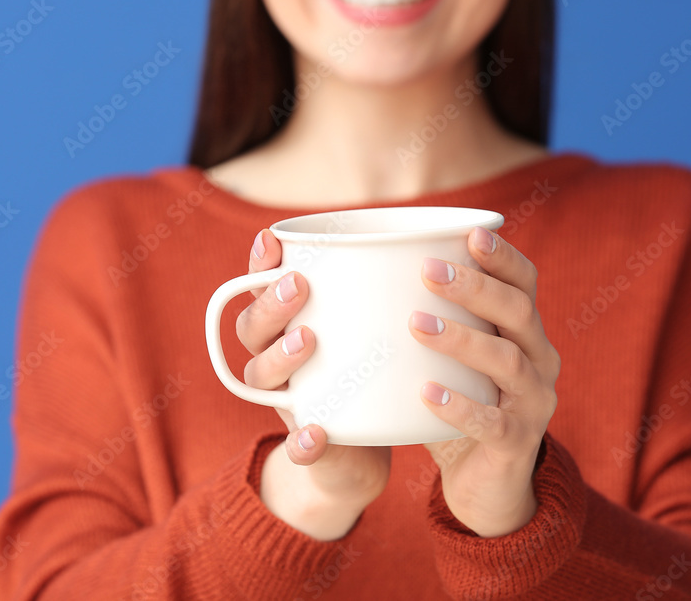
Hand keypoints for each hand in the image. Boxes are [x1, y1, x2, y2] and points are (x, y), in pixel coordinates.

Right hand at [239, 230, 390, 540]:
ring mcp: (286, 403)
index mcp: (285, 326)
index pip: (258, 288)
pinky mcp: (308, 446)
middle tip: (299, 285)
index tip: (272, 240)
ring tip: (306, 341)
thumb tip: (439, 238)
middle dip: (271, 304)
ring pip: (260, 378)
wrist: (360, 453)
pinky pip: (296, 447)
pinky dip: (302, 442)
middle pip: (251, 328)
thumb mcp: (371, 327)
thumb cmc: (365, 372)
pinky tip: (316, 433)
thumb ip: (384, 290)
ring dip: (278, 359)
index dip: (258, 265)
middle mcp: (274, 360)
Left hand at [410, 227, 559, 536]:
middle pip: (518, 312)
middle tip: (428, 271)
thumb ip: (432, 319)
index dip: (502, 256)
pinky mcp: (518, 443)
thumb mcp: (454, 359)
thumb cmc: (462, 404)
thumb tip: (363, 272)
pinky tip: (427, 393)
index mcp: (526, 333)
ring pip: (507, 362)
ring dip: (462, 339)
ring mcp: (534, 403)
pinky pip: (493, 421)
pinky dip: (459, 405)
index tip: (470, 233)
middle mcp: (540, 360)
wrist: (488, 485)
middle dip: (474, 287)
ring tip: (416, 324)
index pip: (525, 283)